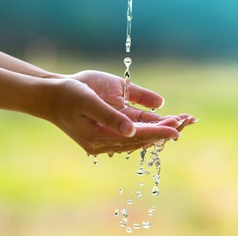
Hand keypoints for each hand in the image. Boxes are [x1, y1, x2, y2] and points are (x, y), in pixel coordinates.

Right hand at [42, 70, 195, 154]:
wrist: (50, 96)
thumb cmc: (68, 94)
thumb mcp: (87, 101)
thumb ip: (110, 116)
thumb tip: (133, 130)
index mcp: (100, 136)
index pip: (137, 136)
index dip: (158, 131)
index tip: (178, 128)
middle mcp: (105, 142)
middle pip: (141, 139)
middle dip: (164, 130)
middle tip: (187, 121)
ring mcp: (105, 139)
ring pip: (138, 138)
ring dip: (158, 130)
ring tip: (180, 122)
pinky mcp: (105, 133)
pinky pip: (131, 135)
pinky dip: (147, 129)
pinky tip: (160, 124)